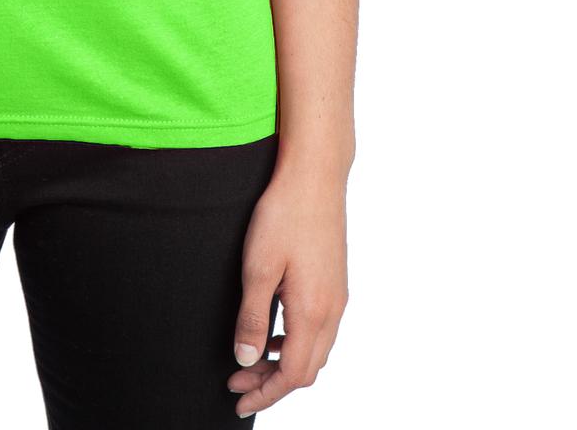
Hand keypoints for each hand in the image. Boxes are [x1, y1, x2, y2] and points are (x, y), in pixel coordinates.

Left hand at [226, 158, 349, 417]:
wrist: (315, 176)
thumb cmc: (284, 216)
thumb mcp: (258, 267)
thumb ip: (252, 318)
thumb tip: (246, 361)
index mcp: (312, 312)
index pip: (292, 374)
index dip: (265, 393)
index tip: (238, 399)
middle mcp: (332, 310)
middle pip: (307, 369)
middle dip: (273, 383)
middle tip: (238, 382)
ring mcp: (337, 296)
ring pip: (317, 351)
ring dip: (286, 364)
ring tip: (253, 360)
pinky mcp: (336, 282)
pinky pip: (321, 330)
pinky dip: (298, 343)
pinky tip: (275, 330)